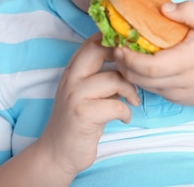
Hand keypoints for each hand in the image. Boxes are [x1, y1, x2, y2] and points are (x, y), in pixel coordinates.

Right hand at [36, 34, 139, 177]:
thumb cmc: (79, 121)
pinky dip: (126, 112)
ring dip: (130, 91)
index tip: (131, 50)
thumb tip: (131, 62)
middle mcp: (71, 78)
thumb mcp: (87, 93)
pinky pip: (116, 105)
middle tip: (135, 72)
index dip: (113, 40)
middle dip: (123, 58)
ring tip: (132, 101)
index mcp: (72, 70)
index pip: (91, 42)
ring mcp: (75, 95)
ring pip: (114, 79)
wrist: (57, 152)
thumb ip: (102, 76)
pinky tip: (124, 118)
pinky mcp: (83, 114)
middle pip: (99, 50)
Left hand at [114, 1, 193, 108]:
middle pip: (138, 78)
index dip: (129, 58)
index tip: (119, 44)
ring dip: (128, 71)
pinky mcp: (174, 99)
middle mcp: (178, 82)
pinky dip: (140, 77)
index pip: (148, 67)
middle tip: (115, 46)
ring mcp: (175, 94)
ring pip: (142, 86)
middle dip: (122, 63)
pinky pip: (151, 89)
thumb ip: (188, 11)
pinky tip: (139, 63)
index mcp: (185, 62)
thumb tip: (163, 9)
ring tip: (124, 53)